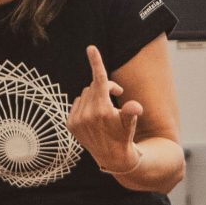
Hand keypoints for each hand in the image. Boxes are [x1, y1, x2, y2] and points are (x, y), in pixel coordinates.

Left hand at [68, 44, 143, 174]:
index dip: (96, 62)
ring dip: (95, 97)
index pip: (99, 80)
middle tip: (117, 94)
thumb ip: (131, 111)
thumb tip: (135, 107)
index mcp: (102, 110)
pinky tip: (92, 117)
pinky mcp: (70, 124)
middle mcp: (87, 114)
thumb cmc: (124, 135)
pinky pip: (77, 103)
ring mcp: (76, 120)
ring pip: (85, 94)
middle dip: (105, 87)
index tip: (91, 48)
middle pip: (94, 86)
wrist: (112, 156)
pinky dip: (85, 105)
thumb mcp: (130, 123)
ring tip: (104, 110)